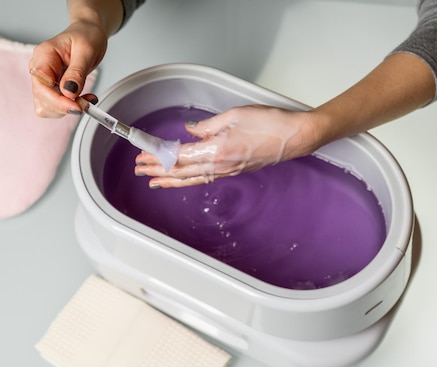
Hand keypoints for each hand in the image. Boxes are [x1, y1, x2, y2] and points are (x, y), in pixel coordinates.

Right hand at [28, 20, 107, 117]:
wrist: (88, 34)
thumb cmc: (86, 36)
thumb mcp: (86, 51)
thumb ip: (76, 72)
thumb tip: (68, 93)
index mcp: (44, 55)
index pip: (41, 85)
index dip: (57, 101)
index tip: (77, 106)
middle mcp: (39, 69)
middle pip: (41, 99)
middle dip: (64, 106)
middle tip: (86, 103)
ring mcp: (44, 80)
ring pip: (46, 107)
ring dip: (67, 109)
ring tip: (86, 99)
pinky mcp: (51, 89)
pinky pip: (55, 106)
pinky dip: (69, 107)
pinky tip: (82, 99)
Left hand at [134, 105, 319, 187]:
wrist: (296, 137)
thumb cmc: (271, 123)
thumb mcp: (234, 115)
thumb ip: (207, 126)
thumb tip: (189, 131)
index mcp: (217, 150)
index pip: (179, 156)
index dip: (159, 157)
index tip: (144, 155)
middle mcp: (220, 165)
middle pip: (181, 171)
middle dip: (158, 171)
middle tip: (140, 170)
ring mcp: (228, 171)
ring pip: (192, 179)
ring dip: (170, 180)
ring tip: (154, 181)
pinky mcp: (234, 171)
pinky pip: (205, 179)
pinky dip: (188, 180)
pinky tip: (182, 180)